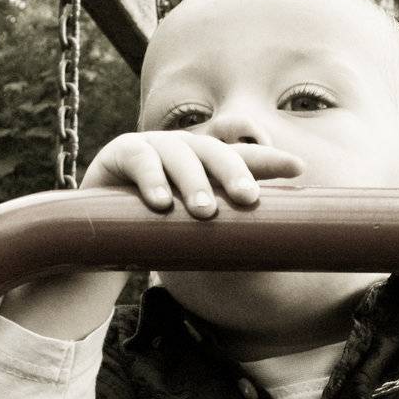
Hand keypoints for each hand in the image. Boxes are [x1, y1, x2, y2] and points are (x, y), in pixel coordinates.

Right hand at [80, 131, 303, 217]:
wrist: (99, 237)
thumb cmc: (154, 235)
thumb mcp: (194, 234)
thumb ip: (225, 235)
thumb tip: (270, 252)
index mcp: (205, 163)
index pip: (242, 155)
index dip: (269, 159)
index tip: (300, 168)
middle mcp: (183, 149)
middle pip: (214, 151)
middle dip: (234, 172)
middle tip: (250, 200)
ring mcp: (152, 146)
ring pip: (179, 154)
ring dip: (194, 182)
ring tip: (205, 213)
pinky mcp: (120, 152)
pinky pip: (139, 159)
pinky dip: (150, 179)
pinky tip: (161, 204)